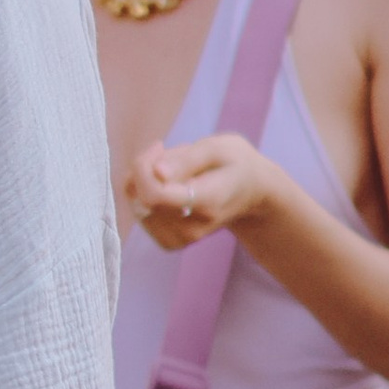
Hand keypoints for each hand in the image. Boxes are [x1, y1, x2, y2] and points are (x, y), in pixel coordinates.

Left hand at [129, 128, 286, 251]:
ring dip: (144, 180)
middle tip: (166, 151)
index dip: (144, 168)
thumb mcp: (219, 148)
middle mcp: (193, 228)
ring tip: (172, 169)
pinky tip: (164, 184)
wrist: (251, 193)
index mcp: (207, 202)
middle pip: (142, 199)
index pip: (155, 195)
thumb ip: (187, 159)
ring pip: (137, 205)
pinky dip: (144, 195)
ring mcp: (181, 239)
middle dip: (144, 168)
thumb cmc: (235, 164)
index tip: (159, 146)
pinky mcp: (170, 242)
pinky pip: (141, 215)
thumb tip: (157, 172)